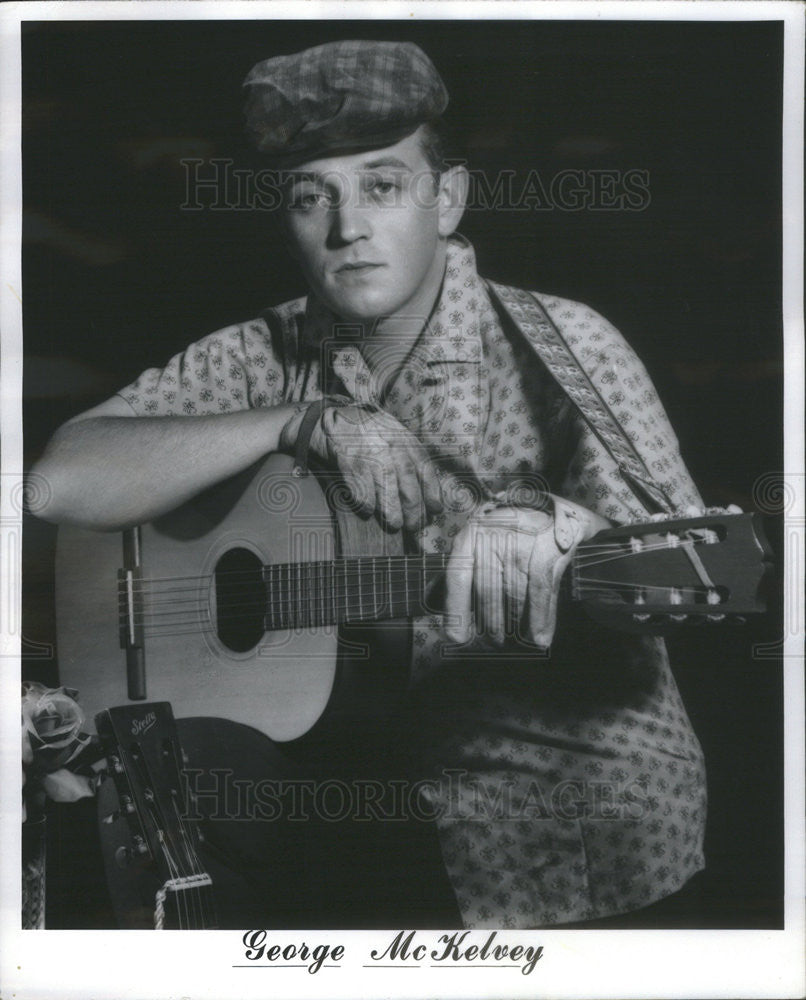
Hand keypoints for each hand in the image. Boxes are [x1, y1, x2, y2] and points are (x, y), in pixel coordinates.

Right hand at [282, 403, 442, 530]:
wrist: (331, 420)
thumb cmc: (368, 434)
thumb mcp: (394, 437)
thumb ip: (409, 458)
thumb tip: (427, 495)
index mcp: (404, 438)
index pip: (425, 468)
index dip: (432, 492)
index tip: (435, 510)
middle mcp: (389, 444)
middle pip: (407, 480)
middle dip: (414, 508)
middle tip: (414, 525)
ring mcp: (368, 451)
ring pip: (386, 486)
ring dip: (392, 510)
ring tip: (394, 524)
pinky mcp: (348, 460)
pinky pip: (360, 487)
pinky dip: (366, 503)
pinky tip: (368, 511)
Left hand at [444, 497, 609, 648]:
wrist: (548, 507)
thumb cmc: (507, 532)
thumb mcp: (480, 540)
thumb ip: (466, 571)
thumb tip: (454, 615)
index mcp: (471, 535)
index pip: (458, 576)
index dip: (456, 609)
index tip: (457, 638)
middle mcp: (493, 537)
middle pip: (487, 592)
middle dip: (490, 625)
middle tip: (493, 643)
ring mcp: (522, 543)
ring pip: (515, 596)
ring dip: (514, 627)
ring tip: (512, 644)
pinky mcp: (548, 550)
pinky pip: (541, 593)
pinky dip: (541, 619)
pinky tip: (539, 638)